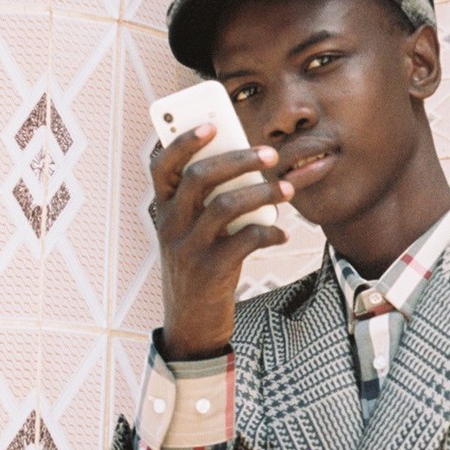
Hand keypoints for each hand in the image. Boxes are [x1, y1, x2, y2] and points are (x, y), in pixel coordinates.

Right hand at [150, 124, 291, 360]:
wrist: (191, 324)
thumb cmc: (200, 267)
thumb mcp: (193, 233)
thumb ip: (210, 203)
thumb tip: (250, 169)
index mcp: (163, 210)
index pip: (162, 165)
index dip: (182, 141)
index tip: (211, 124)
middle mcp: (170, 225)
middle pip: (199, 178)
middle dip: (238, 160)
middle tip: (270, 155)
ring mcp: (188, 248)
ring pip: (225, 206)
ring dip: (262, 193)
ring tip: (287, 191)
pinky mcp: (211, 271)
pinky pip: (245, 239)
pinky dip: (269, 231)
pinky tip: (282, 233)